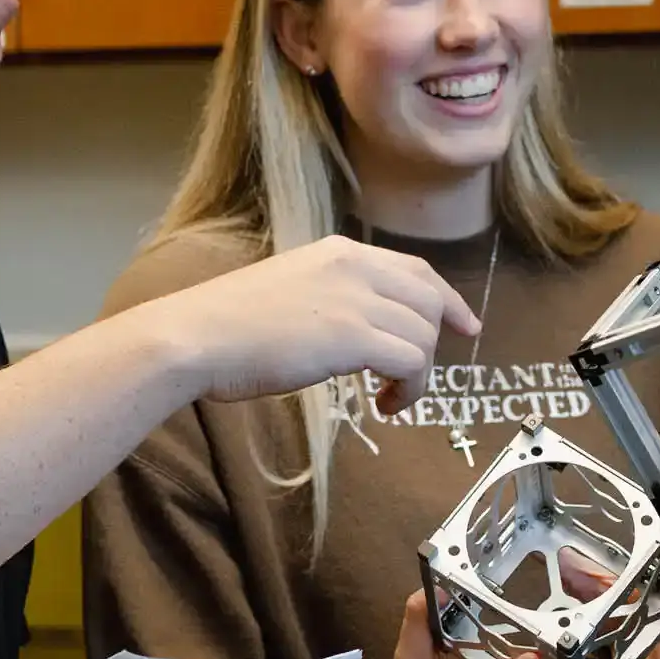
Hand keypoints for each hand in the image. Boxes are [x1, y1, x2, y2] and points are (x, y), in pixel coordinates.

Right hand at [145, 236, 479, 412]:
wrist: (194, 336)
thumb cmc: (226, 326)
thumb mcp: (290, 292)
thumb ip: (331, 298)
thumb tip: (361, 328)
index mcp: (340, 252)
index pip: (415, 270)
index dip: (446, 299)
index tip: (465, 325)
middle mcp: (355, 266)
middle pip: (428, 301)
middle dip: (434, 342)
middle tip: (414, 378)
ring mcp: (355, 299)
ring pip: (423, 336)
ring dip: (416, 375)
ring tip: (388, 399)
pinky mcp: (352, 336)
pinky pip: (411, 362)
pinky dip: (409, 390)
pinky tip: (384, 406)